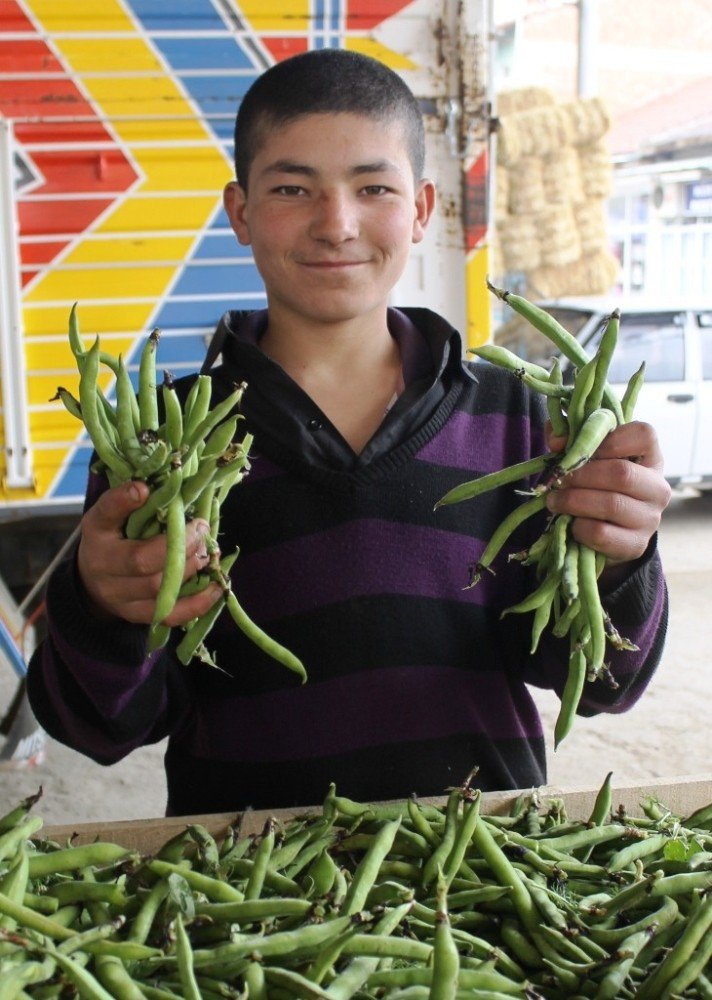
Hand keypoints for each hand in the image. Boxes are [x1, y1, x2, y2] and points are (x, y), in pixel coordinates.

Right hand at [77, 480, 222, 624]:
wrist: (93, 582)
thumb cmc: (112, 539)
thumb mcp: (113, 515)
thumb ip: (131, 501)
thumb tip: (160, 485)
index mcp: (97, 532)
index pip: (105, 514)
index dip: (122, 502)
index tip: (143, 489)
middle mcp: (103, 567)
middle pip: (142, 560)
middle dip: (180, 543)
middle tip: (201, 528)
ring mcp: (119, 596)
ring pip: (159, 587)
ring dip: (191, 567)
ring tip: (206, 552)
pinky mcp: (136, 615)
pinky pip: (170, 614)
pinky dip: (198, 602)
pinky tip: (216, 587)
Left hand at [545, 420, 671, 565]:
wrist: (608, 532)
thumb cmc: (596, 486)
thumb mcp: (587, 459)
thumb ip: (570, 440)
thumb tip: (557, 439)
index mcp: (650, 457)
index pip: (644, 435)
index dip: (609, 438)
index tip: (582, 449)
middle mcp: (658, 487)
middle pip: (621, 473)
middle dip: (581, 476)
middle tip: (558, 480)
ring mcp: (650, 518)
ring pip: (610, 504)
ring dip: (573, 501)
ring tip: (555, 501)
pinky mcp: (636, 544)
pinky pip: (601, 533)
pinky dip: (578, 527)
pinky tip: (571, 523)